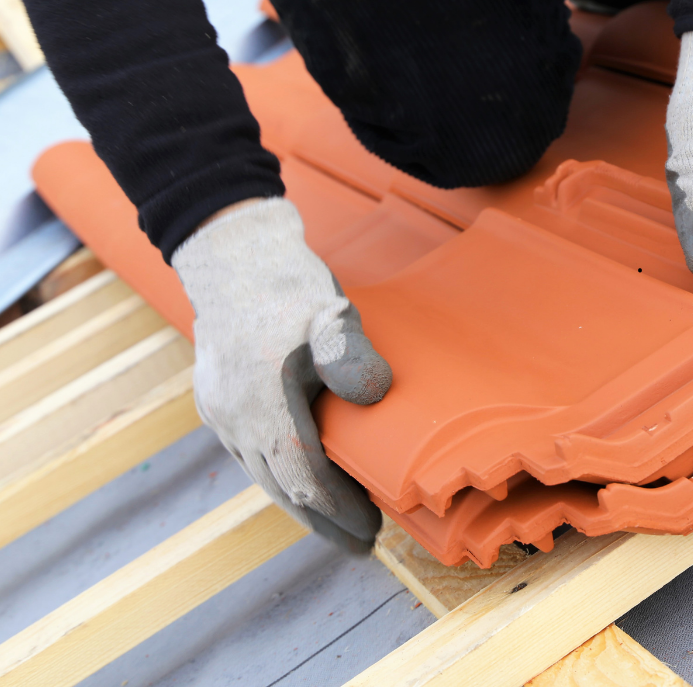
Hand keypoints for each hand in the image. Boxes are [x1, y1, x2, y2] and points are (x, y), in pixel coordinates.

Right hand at [172, 198, 391, 550]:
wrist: (231, 253)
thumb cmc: (287, 284)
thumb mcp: (330, 311)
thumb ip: (351, 351)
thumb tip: (372, 394)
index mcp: (261, 401)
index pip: (302, 478)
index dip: (338, 510)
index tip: (371, 530)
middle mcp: (233, 416)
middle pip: (281, 490)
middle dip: (323, 522)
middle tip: (363, 544)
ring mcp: (219, 412)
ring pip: (262, 475)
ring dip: (301, 505)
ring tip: (339, 524)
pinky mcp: (215, 403)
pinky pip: (250, 455)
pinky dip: (280, 477)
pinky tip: (305, 482)